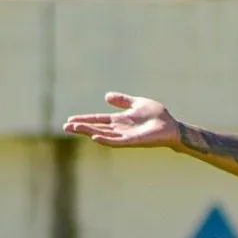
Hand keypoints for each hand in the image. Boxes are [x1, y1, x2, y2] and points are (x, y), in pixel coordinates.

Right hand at [63, 92, 179, 148]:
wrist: (172, 126)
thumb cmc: (158, 115)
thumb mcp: (137, 103)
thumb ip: (123, 100)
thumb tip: (106, 96)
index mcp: (120, 120)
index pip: (98, 120)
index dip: (85, 119)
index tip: (70, 119)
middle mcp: (120, 129)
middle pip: (97, 128)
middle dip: (81, 127)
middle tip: (66, 126)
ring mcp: (125, 136)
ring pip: (103, 134)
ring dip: (88, 131)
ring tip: (75, 128)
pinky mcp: (132, 141)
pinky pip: (116, 141)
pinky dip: (105, 139)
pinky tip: (94, 136)